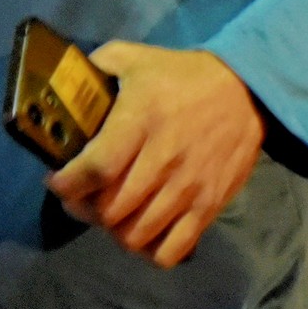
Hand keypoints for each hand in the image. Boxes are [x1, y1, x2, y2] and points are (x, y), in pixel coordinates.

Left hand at [45, 44, 266, 267]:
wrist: (249, 90)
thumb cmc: (183, 77)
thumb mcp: (136, 58)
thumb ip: (96, 67)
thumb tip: (59, 84)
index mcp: (141, 121)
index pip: (95, 169)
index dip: (66, 184)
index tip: (58, 179)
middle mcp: (164, 160)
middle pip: (110, 210)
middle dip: (84, 208)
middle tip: (83, 196)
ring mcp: (189, 188)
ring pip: (135, 235)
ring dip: (114, 229)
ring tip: (113, 212)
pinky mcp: (209, 206)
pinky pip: (171, 250)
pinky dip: (149, 250)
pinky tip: (144, 230)